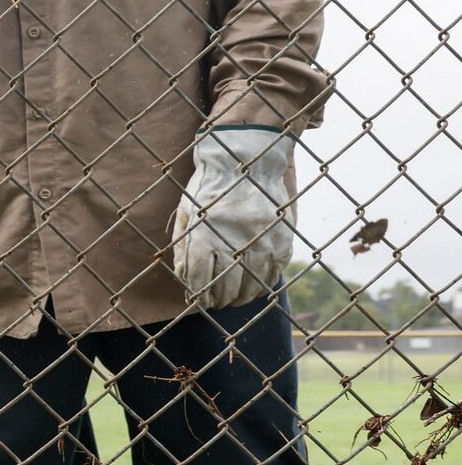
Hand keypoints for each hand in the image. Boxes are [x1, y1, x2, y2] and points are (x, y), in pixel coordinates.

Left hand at [171, 127, 294, 311]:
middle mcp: (234, 241)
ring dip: (242, 297)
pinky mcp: (282, 237)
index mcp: (205, 236)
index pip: (200, 280)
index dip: (199, 296)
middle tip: (217, 304)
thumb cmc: (209, 188)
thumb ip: (183, 247)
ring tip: (235, 300)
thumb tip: (184, 279)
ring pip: (252, 284)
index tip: (200, 302)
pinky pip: (275, 271)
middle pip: (226, 286)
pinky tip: (257, 287)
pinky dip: (265, 283)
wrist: (246, 160)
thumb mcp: (187, 213)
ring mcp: (261, 240)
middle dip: (219, 300)